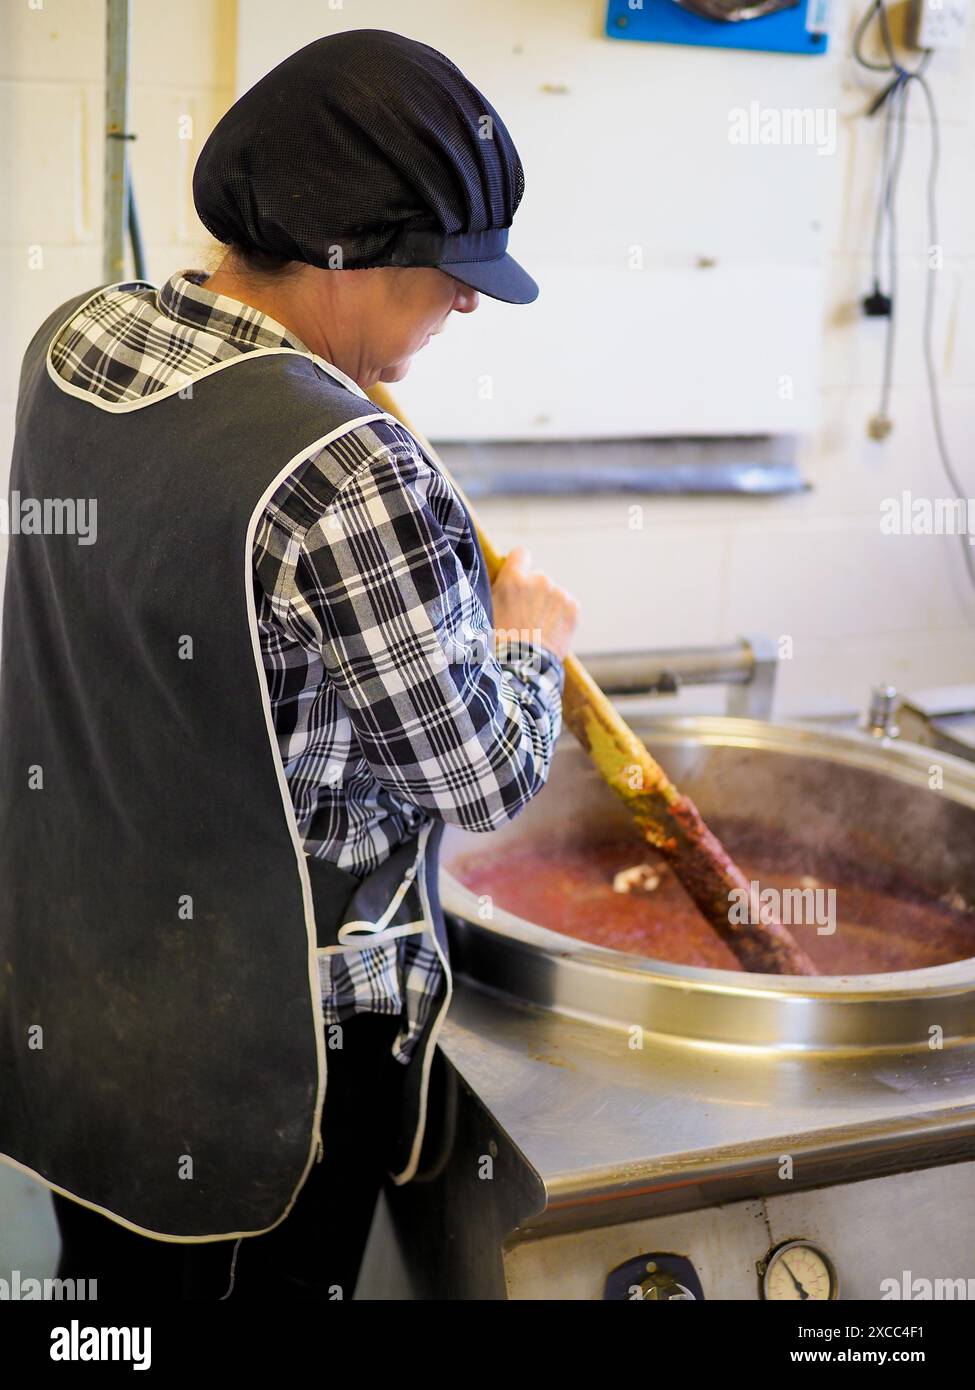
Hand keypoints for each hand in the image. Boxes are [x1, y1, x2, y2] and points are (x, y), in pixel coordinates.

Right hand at [490, 546, 579, 660]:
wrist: (524, 668)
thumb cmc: (499, 645)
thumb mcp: (487, 612)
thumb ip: (498, 592)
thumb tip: (504, 584)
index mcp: (513, 579)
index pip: (520, 554)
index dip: (518, 568)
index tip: (517, 583)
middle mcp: (538, 580)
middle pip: (537, 579)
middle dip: (532, 594)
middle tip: (524, 619)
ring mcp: (558, 593)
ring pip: (552, 594)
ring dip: (546, 606)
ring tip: (537, 630)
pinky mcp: (572, 607)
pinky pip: (566, 605)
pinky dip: (560, 616)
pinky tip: (550, 632)